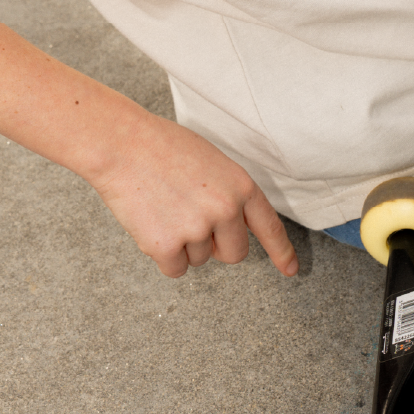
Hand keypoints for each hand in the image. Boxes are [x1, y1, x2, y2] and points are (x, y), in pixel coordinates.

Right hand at [90, 111, 298, 278]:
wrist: (123, 144)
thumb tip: (229, 225)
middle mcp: (225, 210)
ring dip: (183, 244)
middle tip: (191, 221)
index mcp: (240, 186)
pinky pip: (174, 269)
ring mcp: (197, 230)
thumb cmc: (163, 146)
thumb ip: (227, 193)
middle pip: (234, 254)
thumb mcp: (212, 162)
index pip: (269, 226)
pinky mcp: (167, 246)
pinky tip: (152, 225)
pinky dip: (163, 256)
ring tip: (164, 208)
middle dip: (216, 246)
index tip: (290, 269)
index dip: (280, 251)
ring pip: (199, 260)